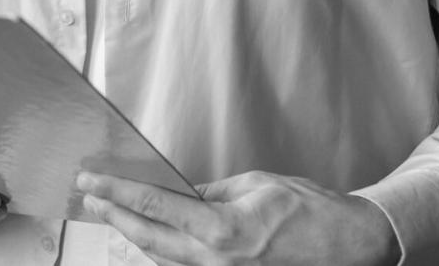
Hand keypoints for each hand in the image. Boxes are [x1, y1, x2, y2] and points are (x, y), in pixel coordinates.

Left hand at [77, 170, 399, 265]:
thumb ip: (210, 192)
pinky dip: (160, 252)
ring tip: (109, 212)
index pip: (155, 207)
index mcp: (223, 230)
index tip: (91, 181)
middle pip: (148, 239)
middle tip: (89, 195)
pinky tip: (146, 236)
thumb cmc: (309, 211)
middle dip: (115, 216)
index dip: (118, 192)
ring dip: (132, 236)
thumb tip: (177, 192)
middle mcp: (216, 262)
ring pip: (162, 259)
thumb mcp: (255, 185)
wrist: (349, 246)